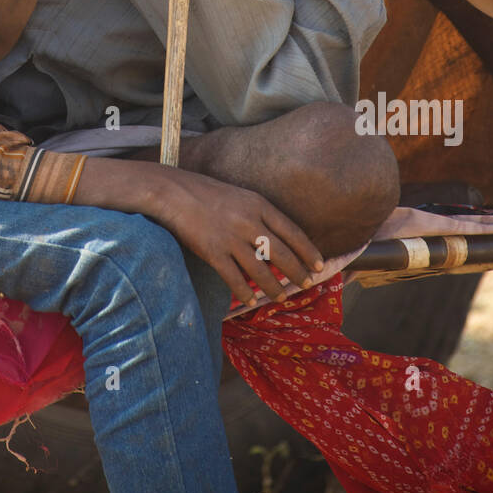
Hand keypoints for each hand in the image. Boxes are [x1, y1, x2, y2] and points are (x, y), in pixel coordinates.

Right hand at [148, 167, 323, 305]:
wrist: (173, 192)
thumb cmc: (205, 192)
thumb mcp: (239, 196)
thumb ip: (258, 213)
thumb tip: (276, 237)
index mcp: (258, 204)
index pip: (292, 231)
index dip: (308, 251)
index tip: (319, 265)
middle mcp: (249, 222)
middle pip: (281, 253)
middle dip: (297, 272)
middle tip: (307, 284)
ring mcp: (231, 239)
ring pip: (260, 270)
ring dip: (273, 287)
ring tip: (281, 296)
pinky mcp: (213, 253)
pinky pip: (234, 278)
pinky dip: (244, 292)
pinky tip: (250, 300)